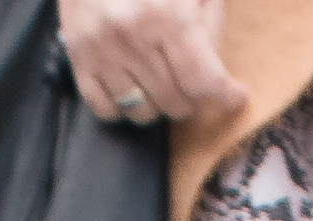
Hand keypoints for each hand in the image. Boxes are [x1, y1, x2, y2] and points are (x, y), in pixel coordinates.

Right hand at [60, 0, 241, 124]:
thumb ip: (210, 25)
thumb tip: (222, 79)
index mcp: (168, 15)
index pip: (203, 83)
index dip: (225, 96)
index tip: (234, 96)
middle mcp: (133, 37)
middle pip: (176, 103)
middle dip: (192, 97)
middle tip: (192, 80)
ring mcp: (102, 50)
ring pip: (143, 113)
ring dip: (158, 104)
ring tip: (160, 80)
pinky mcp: (78, 57)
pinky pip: (105, 109)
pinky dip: (122, 107)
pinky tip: (131, 86)